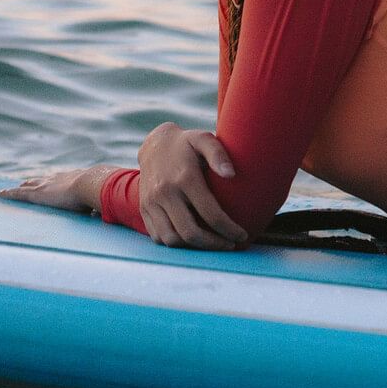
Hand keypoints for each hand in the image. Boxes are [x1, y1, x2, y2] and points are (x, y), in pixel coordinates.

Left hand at [0, 165, 116, 214]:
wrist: (93, 183)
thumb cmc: (101, 191)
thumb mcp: (102, 198)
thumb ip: (102, 206)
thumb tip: (111, 214)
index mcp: (73, 179)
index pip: (60, 180)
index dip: (53, 181)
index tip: (49, 183)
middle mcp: (57, 179)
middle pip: (41, 180)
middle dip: (33, 182)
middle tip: (25, 183)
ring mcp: (46, 185)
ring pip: (28, 185)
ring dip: (19, 188)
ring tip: (11, 189)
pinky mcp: (37, 194)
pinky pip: (19, 193)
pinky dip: (9, 194)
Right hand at [135, 122, 246, 249]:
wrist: (153, 145)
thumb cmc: (186, 144)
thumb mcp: (204, 139)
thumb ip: (218, 154)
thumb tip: (231, 174)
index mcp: (184, 178)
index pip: (210, 214)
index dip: (229, 229)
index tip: (241, 235)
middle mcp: (165, 192)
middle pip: (190, 233)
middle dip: (213, 244)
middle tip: (229, 244)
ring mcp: (151, 202)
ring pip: (172, 239)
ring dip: (194, 247)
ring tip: (212, 243)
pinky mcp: (144, 209)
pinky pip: (158, 237)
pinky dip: (177, 243)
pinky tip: (193, 239)